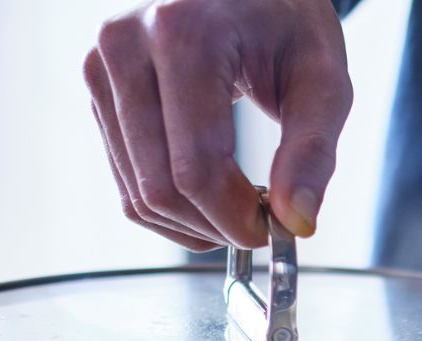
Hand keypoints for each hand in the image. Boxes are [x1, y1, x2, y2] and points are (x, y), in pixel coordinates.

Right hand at [83, 0, 351, 250]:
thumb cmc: (288, 28)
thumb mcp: (323, 82)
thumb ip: (312, 153)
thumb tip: (296, 222)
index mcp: (183, 33)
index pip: (196, 167)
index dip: (236, 218)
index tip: (274, 231)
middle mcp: (127, 46)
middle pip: (161, 189)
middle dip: (217, 226)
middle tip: (262, 225)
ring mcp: (102, 69)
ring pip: (139, 198)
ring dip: (195, 227)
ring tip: (241, 208)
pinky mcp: (99, 94)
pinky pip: (128, 189)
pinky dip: (172, 215)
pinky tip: (211, 202)